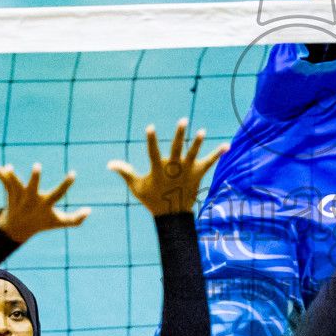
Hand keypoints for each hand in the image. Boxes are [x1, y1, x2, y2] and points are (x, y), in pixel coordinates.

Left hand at [0, 162, 90, 242]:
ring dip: (12, 176)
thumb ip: (75, 219)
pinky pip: (3, 181)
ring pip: (15, 184)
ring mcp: (19, 196)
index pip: (58, 193)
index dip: (67, 183)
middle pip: (32, 187)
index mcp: (45, 204)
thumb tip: (90, 211)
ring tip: (8, 167)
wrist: (16, 230)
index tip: (73, 173)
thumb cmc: (41, 223)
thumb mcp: (59, 222)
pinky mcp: (10, 193)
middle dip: (34, 177)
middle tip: (37, 166)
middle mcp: (31, 200)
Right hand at [109, 119, 227, 216]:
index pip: (153, 152)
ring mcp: (187, 171)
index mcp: (158, 169)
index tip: (151, 127)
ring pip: (193, 154)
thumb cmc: (152, 199)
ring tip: (202, 131)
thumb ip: (125, 172)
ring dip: (198, 143)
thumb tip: (109, 164)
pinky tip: (227, 145)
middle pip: (177, 148)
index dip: (152, 140)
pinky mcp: (198, 174)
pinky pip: (209, 162)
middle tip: (183, 120)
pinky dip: (218, 154)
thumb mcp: (136, 186)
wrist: (172, 215)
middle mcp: (174, 168)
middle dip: (180, 135)